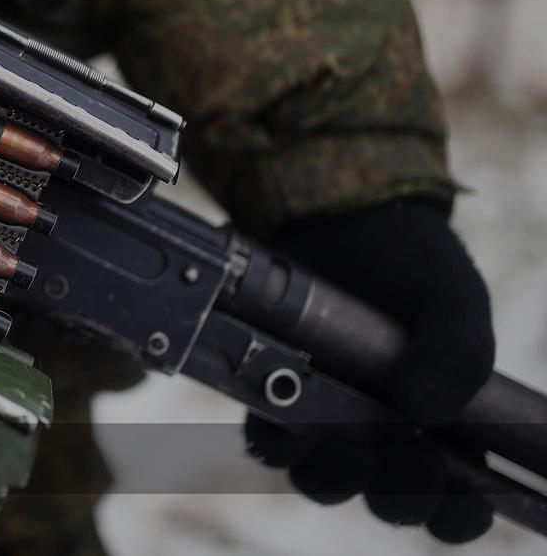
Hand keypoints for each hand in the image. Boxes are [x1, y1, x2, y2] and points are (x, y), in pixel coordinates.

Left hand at [245, 197, 495, 541]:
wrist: (344, 218)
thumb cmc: (411, 266)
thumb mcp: (451, 299)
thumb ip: (457, 350)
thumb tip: (426, 410)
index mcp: (442, 426)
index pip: (455, 497)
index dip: (458, 512)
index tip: (463, 499)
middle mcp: (380, 435)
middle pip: (387, 497)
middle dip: (399, 493)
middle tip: (410, 457)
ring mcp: (323, 420)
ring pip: (323, 478)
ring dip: (336, 473)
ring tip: (347, 442)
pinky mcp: (269, 397)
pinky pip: (267, 439)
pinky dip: (277, 437)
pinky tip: (287, 414)